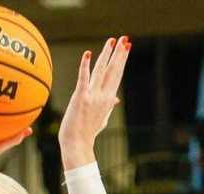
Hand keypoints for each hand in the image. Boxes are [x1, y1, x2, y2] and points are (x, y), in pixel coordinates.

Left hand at [58, 36, 131, 167]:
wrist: (77, 145)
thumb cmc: (87, 133)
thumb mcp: (102, 118)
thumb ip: (109, 106)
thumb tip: (117, 99)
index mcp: (108, 99)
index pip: (117, 75)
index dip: (122, 61)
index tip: (127, 48)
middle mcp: (103, 96)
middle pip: (113, 71)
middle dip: (120, 54)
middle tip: (125, 39)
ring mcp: (92, 97)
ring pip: (101, 71)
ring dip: (107, 55)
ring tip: (112, 41)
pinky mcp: (80, 98)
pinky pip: (83, 79)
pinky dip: (85, 66)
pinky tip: (87, 54)